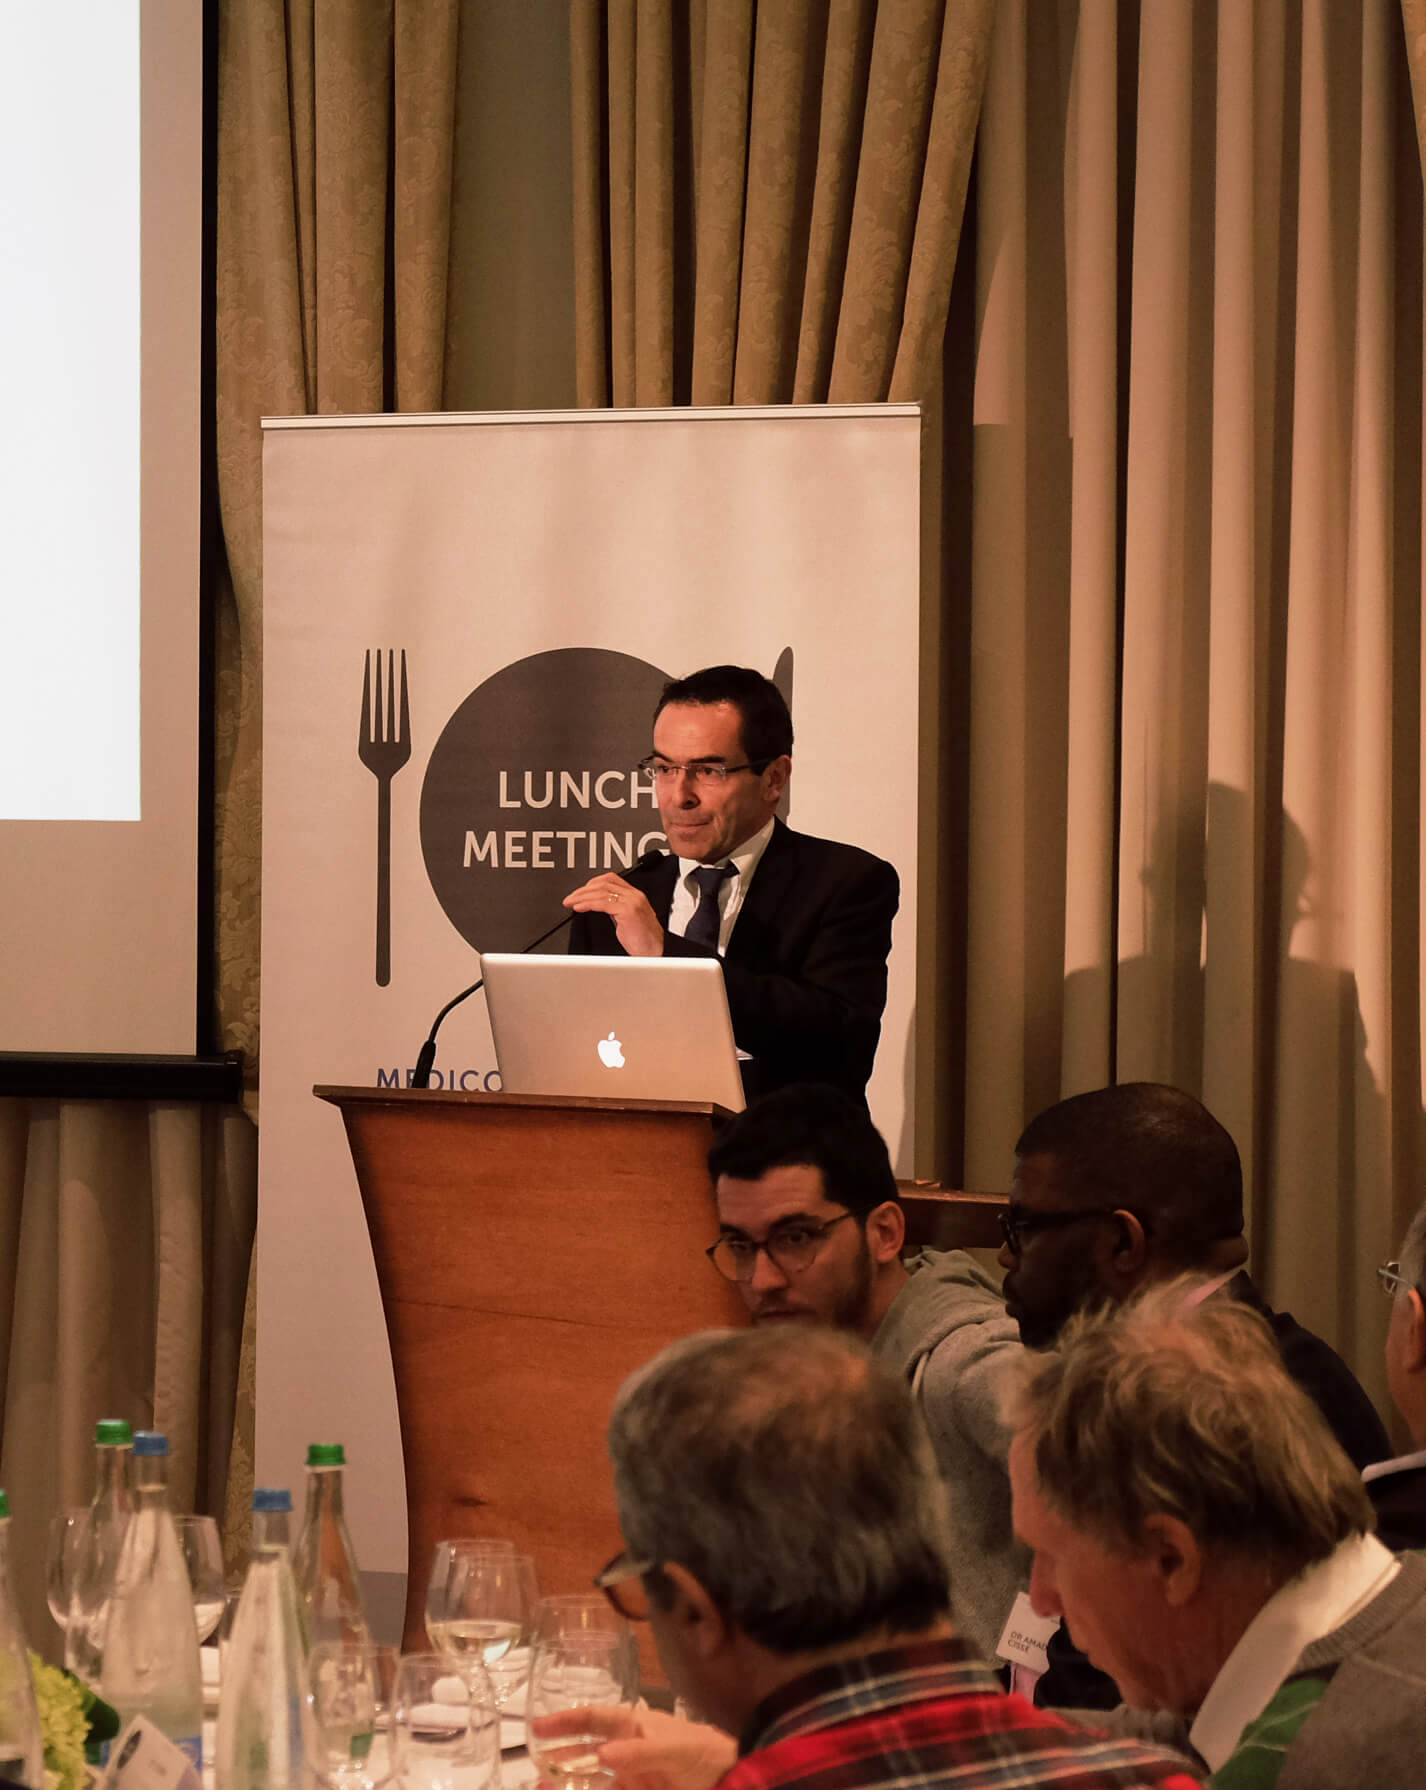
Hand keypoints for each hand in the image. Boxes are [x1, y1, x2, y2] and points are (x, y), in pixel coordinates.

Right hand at [528, 1705, 735, 1789]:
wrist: (730, 1780)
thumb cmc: (701, 1754)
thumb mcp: (672, 1749)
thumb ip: (638, 1752)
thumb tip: (602, 1753)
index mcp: (633, 1725)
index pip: (593, 1718)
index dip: (565, 1721)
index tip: (537, 1727)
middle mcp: (627, 1747)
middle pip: (587, 1749)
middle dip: (561, 1755)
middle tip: (534, 1766)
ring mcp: (632, 1774)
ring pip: (593, 1777)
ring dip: (571, 1781)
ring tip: (545, 1785)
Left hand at [562, 873, 664, 956]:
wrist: (656, 953)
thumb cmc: (643, 942)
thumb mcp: (625, 921)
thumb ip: (614, 910)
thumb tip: (594, 906)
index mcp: (634, 895)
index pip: (610, 879)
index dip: (591, 884)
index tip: (579, 893)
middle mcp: (634, 895)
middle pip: (603, 883)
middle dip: (582, 890)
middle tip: (570, 898)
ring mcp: (632, 901)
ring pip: (601, 891)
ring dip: (582, 897)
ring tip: (571, 903)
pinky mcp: (628, 911)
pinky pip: (603, 903)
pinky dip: (587, 904)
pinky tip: (579, 907)